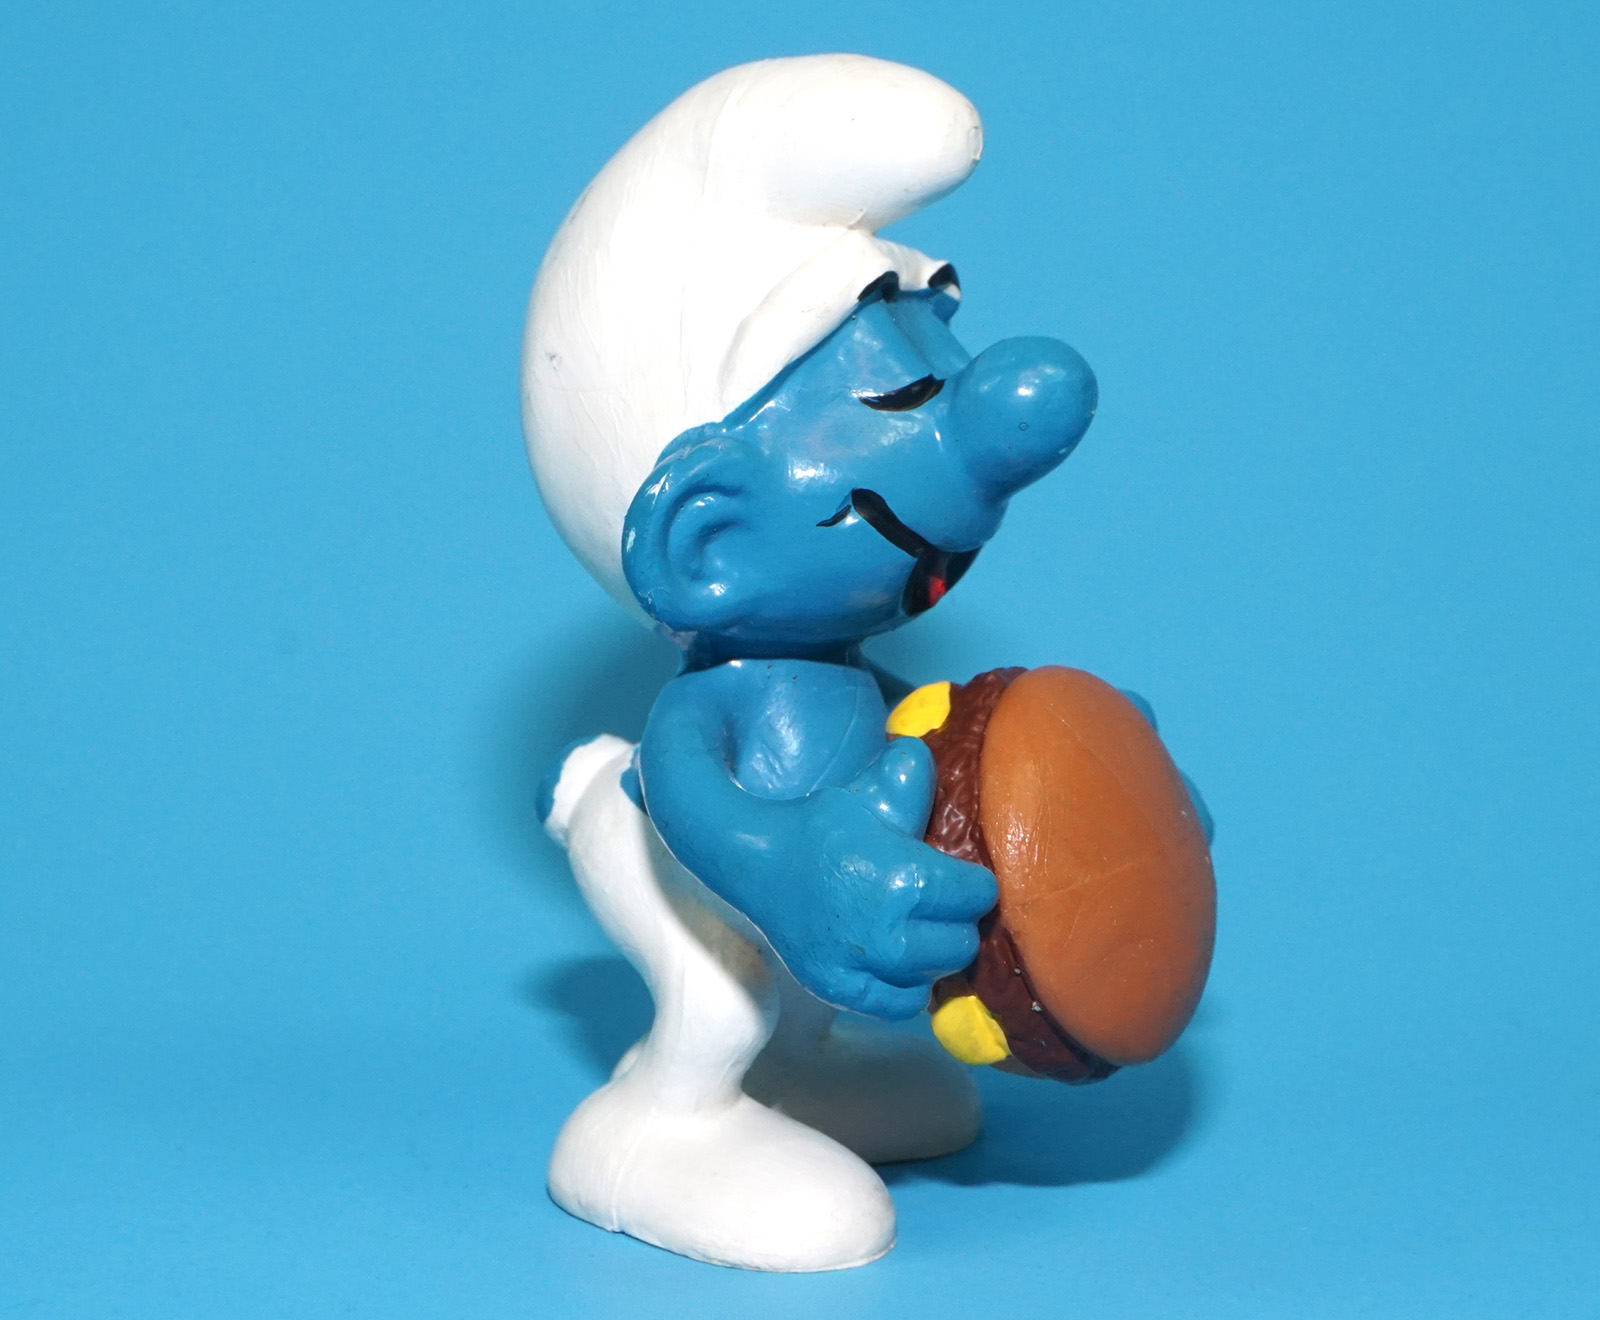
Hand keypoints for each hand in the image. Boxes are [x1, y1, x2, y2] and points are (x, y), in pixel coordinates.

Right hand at [763, 738, 997, 1018]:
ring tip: (919, 929)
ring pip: (935, 974)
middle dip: (958, 920)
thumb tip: (937, 752)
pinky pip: (902, 1004)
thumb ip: (912, 774)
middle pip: (962, 942)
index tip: (959, 875)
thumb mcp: (871, 792)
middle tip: (941, 904)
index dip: (973, 881)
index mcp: (904, 879)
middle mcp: (885, 932)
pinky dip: (907, 985)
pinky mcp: (839, 990)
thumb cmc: (822, 825)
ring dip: (933, 953)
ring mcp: (860, 967)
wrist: (759, 863)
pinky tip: (897, 959)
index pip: (977, 895)